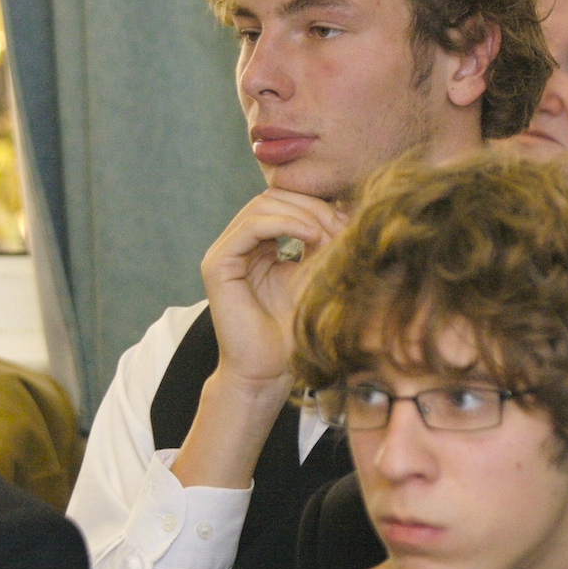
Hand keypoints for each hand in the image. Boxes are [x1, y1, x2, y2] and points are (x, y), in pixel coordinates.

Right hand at [199, 188, 346, 391]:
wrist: (268, 372)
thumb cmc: (293, 333)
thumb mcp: (315, 277)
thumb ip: (322, 244)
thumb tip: (345, 208)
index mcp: (258, 246)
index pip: (284, 203)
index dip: (317, 205)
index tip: (349, 223)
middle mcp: (237, 245)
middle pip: (273, 197)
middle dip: (311, 206)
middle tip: (340, 226)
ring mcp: (224, 253)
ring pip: (262, 205)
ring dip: (301, 214)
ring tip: (327, 234)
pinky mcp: (217, 265)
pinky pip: (252, 226)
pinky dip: (285, 224)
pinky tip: (312, 237)